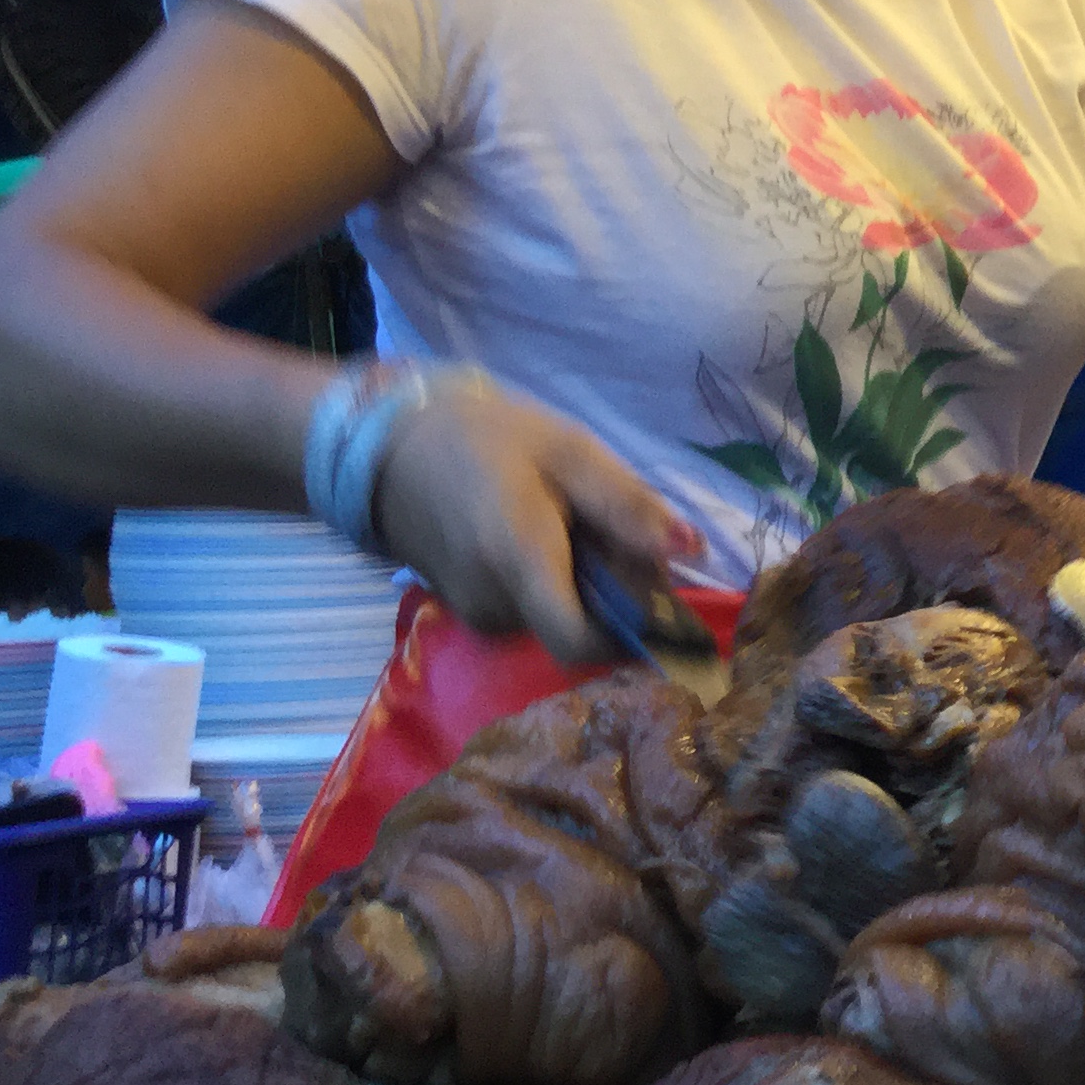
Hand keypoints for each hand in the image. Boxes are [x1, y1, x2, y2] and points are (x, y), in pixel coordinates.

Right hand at [371, 376, 702, 669]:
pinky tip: (544, 535)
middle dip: (619, 588)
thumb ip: (629, 507)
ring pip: (565, 616)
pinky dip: (558, 582)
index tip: (663, 593)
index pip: (586, 643)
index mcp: (521, 564)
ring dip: (589, 581)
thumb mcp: (570, 453)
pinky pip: (538, 610)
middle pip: (588, 625)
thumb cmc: (487, 440)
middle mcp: (497, 607)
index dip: (637, 631)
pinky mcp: (473, 614)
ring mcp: (480, 617)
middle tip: (610, 526)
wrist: (389, 449)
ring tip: (570, 520)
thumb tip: (695, 552)